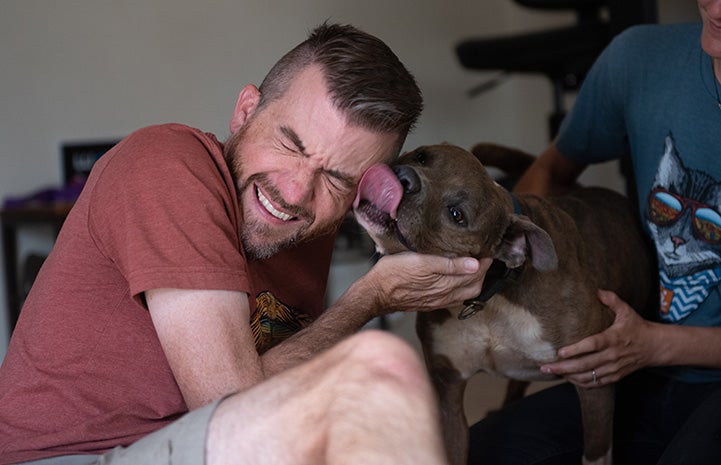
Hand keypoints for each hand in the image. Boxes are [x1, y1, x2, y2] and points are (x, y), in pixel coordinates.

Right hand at [365, 252, 490, 313]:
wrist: (374, 293)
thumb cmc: (393, 274)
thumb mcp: (421, 263)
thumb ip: (448, 265)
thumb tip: (474, 265)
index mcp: (445, 285)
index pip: (475, 275)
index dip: (483, 262)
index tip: (486, 249)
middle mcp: (444, 296)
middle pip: (473, 286)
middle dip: (482, 272)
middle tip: (482, 256)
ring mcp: (437, 301)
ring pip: (464, 293)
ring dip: (472, 281)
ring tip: (472, 266)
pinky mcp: (429, 303)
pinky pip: (452, 299)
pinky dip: (461, 289)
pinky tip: (456, 281)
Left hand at [540, 290, 653, 387]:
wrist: (655, 347)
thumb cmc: (637, 327)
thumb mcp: (626, 310)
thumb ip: (611, 299)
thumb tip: (596, 290)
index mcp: (614, 338)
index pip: (592, 345)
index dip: (576, 350)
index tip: (559, 352)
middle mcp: (613, 355)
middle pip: (585, 364)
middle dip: (563, 367)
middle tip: (545, 367)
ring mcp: (614, 368)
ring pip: (588, 376)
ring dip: (568, 376)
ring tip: (551, 372)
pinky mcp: (616, 376)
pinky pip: (595, 383)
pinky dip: (580, 383)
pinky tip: (567, 378)